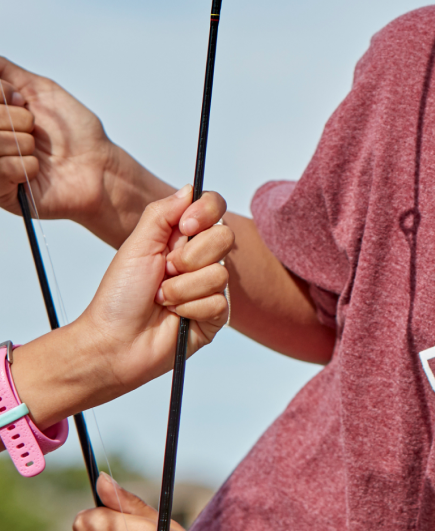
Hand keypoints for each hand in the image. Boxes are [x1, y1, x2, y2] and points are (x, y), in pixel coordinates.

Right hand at [0, 58, 173, 244]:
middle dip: (16, 119)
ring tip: (39, 150)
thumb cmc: (74, 131)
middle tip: (35, 129)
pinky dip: (27, 166)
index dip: (3, 94)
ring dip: (23, 143)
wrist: (99, 167)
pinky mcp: (0, 191)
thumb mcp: (41, 90)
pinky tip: (39, 169)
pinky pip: (0, 169)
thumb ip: (6, 72)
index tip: (23, 101)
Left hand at [10, 186, 233, 424]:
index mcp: (181, 238)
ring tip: (163, 299)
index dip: (206, 212)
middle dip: (189, 257)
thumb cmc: (119, 297)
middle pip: (224, 237)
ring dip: (182, 288)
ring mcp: (210, 287)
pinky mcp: (216, 315)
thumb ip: (163, 212)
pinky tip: (175, 316)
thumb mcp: (136, 246)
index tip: (185, 226)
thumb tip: (191, 188)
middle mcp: (200, 260)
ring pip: (220, 273)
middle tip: (164, 271)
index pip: (213, 208)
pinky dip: (189, 309)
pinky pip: (219, 301)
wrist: (114, 343)